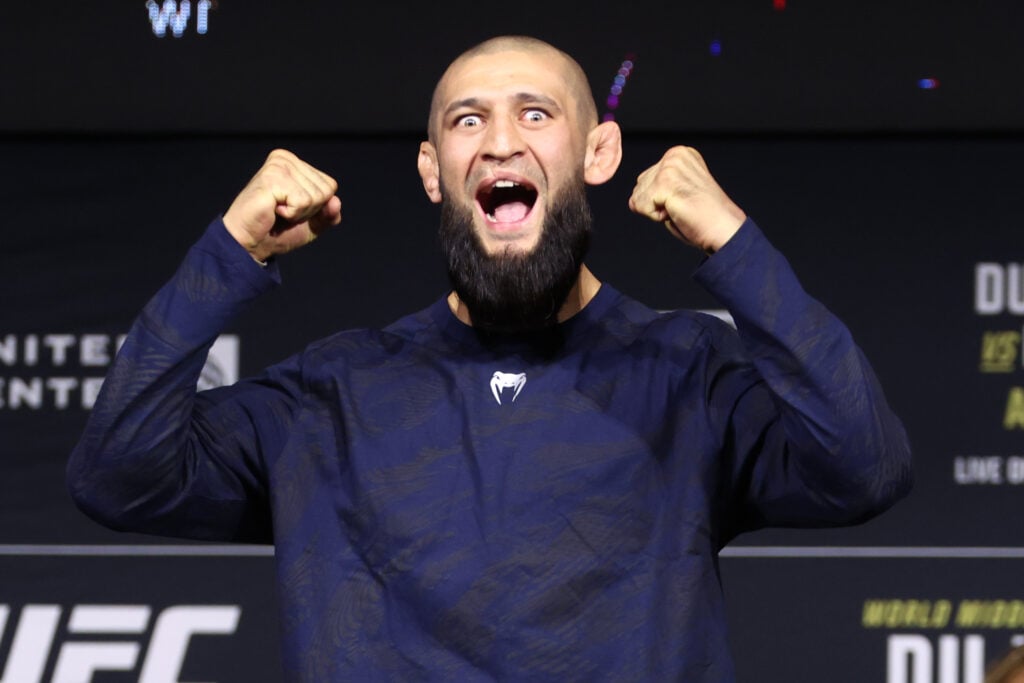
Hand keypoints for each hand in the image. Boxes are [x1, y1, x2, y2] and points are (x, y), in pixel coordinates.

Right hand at [223, 149, 341, 261]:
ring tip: (277, 211)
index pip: (330, 186)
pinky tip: (273, 209)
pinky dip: (292, 214)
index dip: (317, 208)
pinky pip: (303, 201)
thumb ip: (329, 214)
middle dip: (308, 211)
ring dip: (299, 213)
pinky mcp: (273, 177)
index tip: (292, 210)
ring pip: (316, 196)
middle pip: (326, 191)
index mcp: (295, 164)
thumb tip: (336, 201)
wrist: (249, 243)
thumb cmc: (277, 231)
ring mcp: (279, 165)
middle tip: (284, 213)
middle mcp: (286, 159)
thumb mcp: (312, 224)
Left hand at [628, 146, 745, 252]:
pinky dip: (655, 217)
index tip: (684, 201)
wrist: (724, 229)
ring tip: (681, 209)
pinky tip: (677, 212)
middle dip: (655, 203)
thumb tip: (632, 199)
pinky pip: (640, 206)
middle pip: (639, 187)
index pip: (646, 179)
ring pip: (638, 197)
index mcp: (680, 154)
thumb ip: (658, 187)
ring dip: (655, 210)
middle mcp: (674, 155)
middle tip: (682, 206)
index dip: (659, 199)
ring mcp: (669, 167)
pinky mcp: (664, 182)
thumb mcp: (679, 192)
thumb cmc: (705, 217)